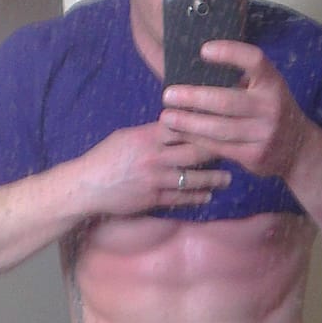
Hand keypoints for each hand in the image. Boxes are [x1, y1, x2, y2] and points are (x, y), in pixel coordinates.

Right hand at [91, 120, 228, 214]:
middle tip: (233, 151)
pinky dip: (197, 197)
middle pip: (195, 151)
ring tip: (227, 178)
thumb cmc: (106, 158)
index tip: (220, 123)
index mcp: (147, 136)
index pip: (182, 126)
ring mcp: (156, 179)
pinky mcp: (154, 199)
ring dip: (213, 179)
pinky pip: (181, 198)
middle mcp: (155, 157)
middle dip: (217, 151)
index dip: (203, 125)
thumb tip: (175, 127)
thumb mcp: (126, 137)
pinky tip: (208, 195)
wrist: (88, 186)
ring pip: (193, 178)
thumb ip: (152, 133)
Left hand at [161, 42, 309, 180]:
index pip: (254, 60)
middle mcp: (271, 106)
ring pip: (219, 128)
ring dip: (188, 123)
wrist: (298, 149)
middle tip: (168, 94)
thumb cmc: (271, 109)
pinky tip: (181, 133)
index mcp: (273, 82)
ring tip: (166, 117)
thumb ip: (242, 79)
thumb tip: (195, 65)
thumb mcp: (266, 88)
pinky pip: (220, 147)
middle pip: (226, 100)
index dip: (230, 52)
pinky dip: (197, 140)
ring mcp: (264, 134)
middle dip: (193, 97)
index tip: (203, 50)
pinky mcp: (255, 156)